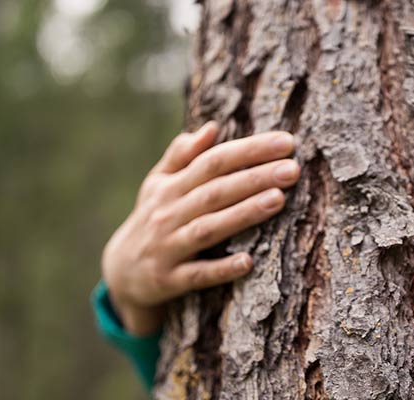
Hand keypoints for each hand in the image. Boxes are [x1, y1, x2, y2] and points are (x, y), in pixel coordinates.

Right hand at [102, 122, 299, 335]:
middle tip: (292, 169)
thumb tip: (212, 127)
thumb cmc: (151, 220)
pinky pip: (198, 274)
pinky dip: (221, 268)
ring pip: (208, 228)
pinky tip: (248, 262)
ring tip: (278, 200)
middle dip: (255, 178)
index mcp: (170, 187)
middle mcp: (168, 213)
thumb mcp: (157, 185)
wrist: (121, 273)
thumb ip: (181, 155)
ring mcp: (168, 247)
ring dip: (243, 214)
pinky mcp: (169, 280)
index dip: (249, 150)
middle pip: (215, 191)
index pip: (213, 161)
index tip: (287, 142)